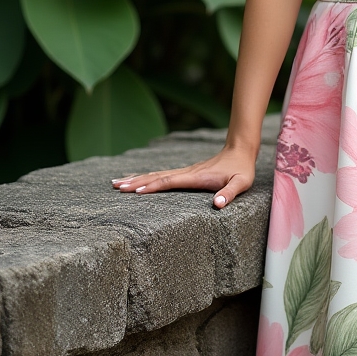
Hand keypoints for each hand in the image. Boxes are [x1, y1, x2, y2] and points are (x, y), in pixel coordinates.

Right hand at [112, 143, 258, 208]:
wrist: (241, 150)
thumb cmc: (242, 169)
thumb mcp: (241, 183)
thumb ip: (229, 193)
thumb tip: (217, 205)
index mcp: (196, 177)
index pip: (170, 181)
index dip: (152, 186)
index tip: (134, 191)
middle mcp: (187, 173)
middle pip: (156, 177)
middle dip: (135, 182)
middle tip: (114, 186)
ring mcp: (185, 172)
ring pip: (156, 175)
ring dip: (136, 178)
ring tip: (116, 182)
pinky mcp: (187, 173)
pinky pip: (162, 175)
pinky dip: (147, 177)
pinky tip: (138, 180)